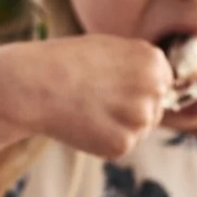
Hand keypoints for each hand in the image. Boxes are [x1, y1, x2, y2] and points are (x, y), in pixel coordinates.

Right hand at [14, 34, 172, 159]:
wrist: (34, 85)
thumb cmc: (65, 62)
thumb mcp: (109, 49)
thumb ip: (138, 67)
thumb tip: (159, 89)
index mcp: (154, 60)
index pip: (163, 83)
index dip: (137, 88)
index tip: (114, 90)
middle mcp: (154, 89)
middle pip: (154, 110)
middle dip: (130, 111)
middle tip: (95, 102)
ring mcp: (140, 119)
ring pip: (139, 131)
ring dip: (118, 127)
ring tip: (87, 111)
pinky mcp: (123, 144)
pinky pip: (120, 146)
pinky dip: (103, 142)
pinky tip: (83, 126)